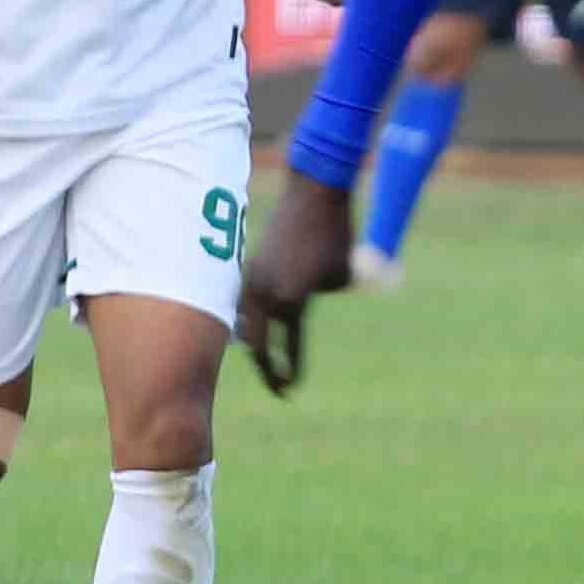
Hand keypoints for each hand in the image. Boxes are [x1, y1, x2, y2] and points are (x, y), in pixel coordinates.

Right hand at [236, 173, 354, 393]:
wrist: (314, 193)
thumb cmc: (336, 235)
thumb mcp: (339, 278)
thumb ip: (316, 300)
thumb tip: (294, 314)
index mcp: (291, 302)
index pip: (288, 350)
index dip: (290, 373)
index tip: (292, 391)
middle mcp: (265, 295)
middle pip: (258, 348)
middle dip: (267, 371)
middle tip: (280, 389)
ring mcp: (253, 280)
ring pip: (246, 325)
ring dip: (256, 344)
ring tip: (267, 362)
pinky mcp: (249, 267)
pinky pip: (244, 305)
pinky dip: (249, 320)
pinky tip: (253, 329)